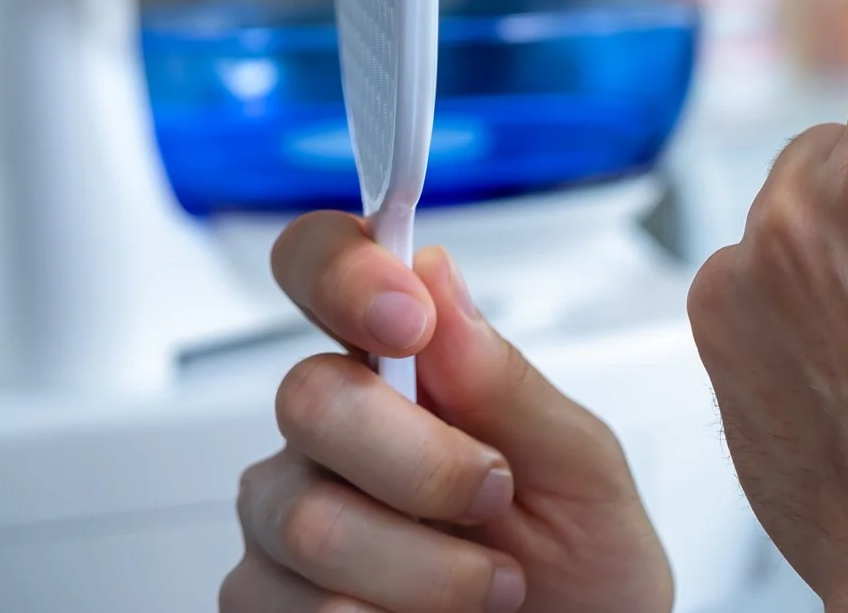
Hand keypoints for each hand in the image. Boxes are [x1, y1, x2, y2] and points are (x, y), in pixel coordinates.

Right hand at [221, 214, 672, 612]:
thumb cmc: (584, 566)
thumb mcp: (578, 466)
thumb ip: (504, 379)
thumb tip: (434, 273)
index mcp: (405, 371)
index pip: (322, 269)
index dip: (341, 270)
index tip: (408, 315)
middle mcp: (327, 437)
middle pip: (309, 398)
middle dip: (423, 461)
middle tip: (495, 497)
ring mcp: (283, 524)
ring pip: (307, 518)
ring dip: (428, 567)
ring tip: (492, 589)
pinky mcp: (263, 609)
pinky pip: (297, 609)